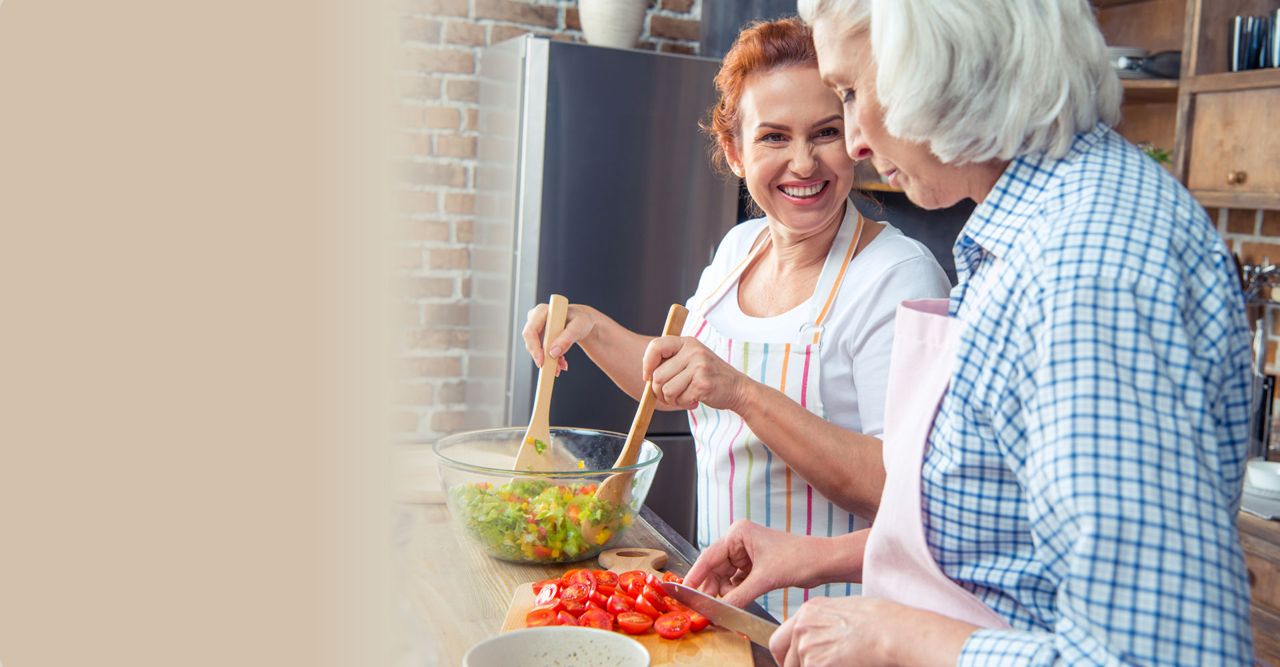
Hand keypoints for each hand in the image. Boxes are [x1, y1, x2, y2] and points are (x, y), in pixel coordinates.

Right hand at [521, 303, 596, 371]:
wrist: (583, 321)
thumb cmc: (581, 319)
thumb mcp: (579, 327)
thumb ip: (567, 338)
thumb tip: (553, 352)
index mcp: (542, 311)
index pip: (530, 331)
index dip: (534, 348)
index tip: (542, 362)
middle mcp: (535, 318)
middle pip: (531, 342)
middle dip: (543, 358)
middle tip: (556, 369)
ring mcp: (537, 328)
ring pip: (536, 349)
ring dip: (548, 361)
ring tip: (562, 366)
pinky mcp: (540, 337)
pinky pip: (541, 351)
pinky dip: (551, 359)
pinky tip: (561, 363)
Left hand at [641, 335, 748, 410]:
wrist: (738, 388)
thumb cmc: (710, 376)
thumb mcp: (692, 360)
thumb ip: (672, 362)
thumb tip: (647, 374)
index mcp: (687, 342)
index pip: (655, 346)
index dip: (647, 364)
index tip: (647, 377)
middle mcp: (693, 351)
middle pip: (658, 375)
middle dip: (659, 391)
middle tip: (670, 395)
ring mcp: (699, 367)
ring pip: (666, 389)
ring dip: (671, 399)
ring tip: (683, 397)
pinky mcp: (702, 384)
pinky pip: (679, 399)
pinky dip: (683, 404)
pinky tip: (694, 400)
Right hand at [683, 520, 822, 607]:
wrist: (822, 562)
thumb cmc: (798, 558)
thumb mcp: (764, 579)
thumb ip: (738, 595)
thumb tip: (719, 610)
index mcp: (738, 533)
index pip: (709, 556)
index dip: (696, 575)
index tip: (685, 590)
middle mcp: (739, 541)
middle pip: (715, 568)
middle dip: (711, 588)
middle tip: (703, 607)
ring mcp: (746, 554)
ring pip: (725, 577)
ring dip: (723, 592)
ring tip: (722, 607)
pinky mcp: (754, 566)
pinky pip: (736, 581)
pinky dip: (734, 593)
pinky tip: (733, 603)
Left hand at [771, 597, 977, 666]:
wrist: (889, 631)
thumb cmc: (879, 621)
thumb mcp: (844, 610)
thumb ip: (823, 624)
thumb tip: (820, 639)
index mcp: (808, 611)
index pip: (780, 638)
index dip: (784, 656)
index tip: (790, 664)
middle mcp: (802, 627)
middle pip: (783, 657)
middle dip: (790, 666)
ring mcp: (806, 646)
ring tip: (840, 661)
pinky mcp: (814, 663)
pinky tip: (845, 664)